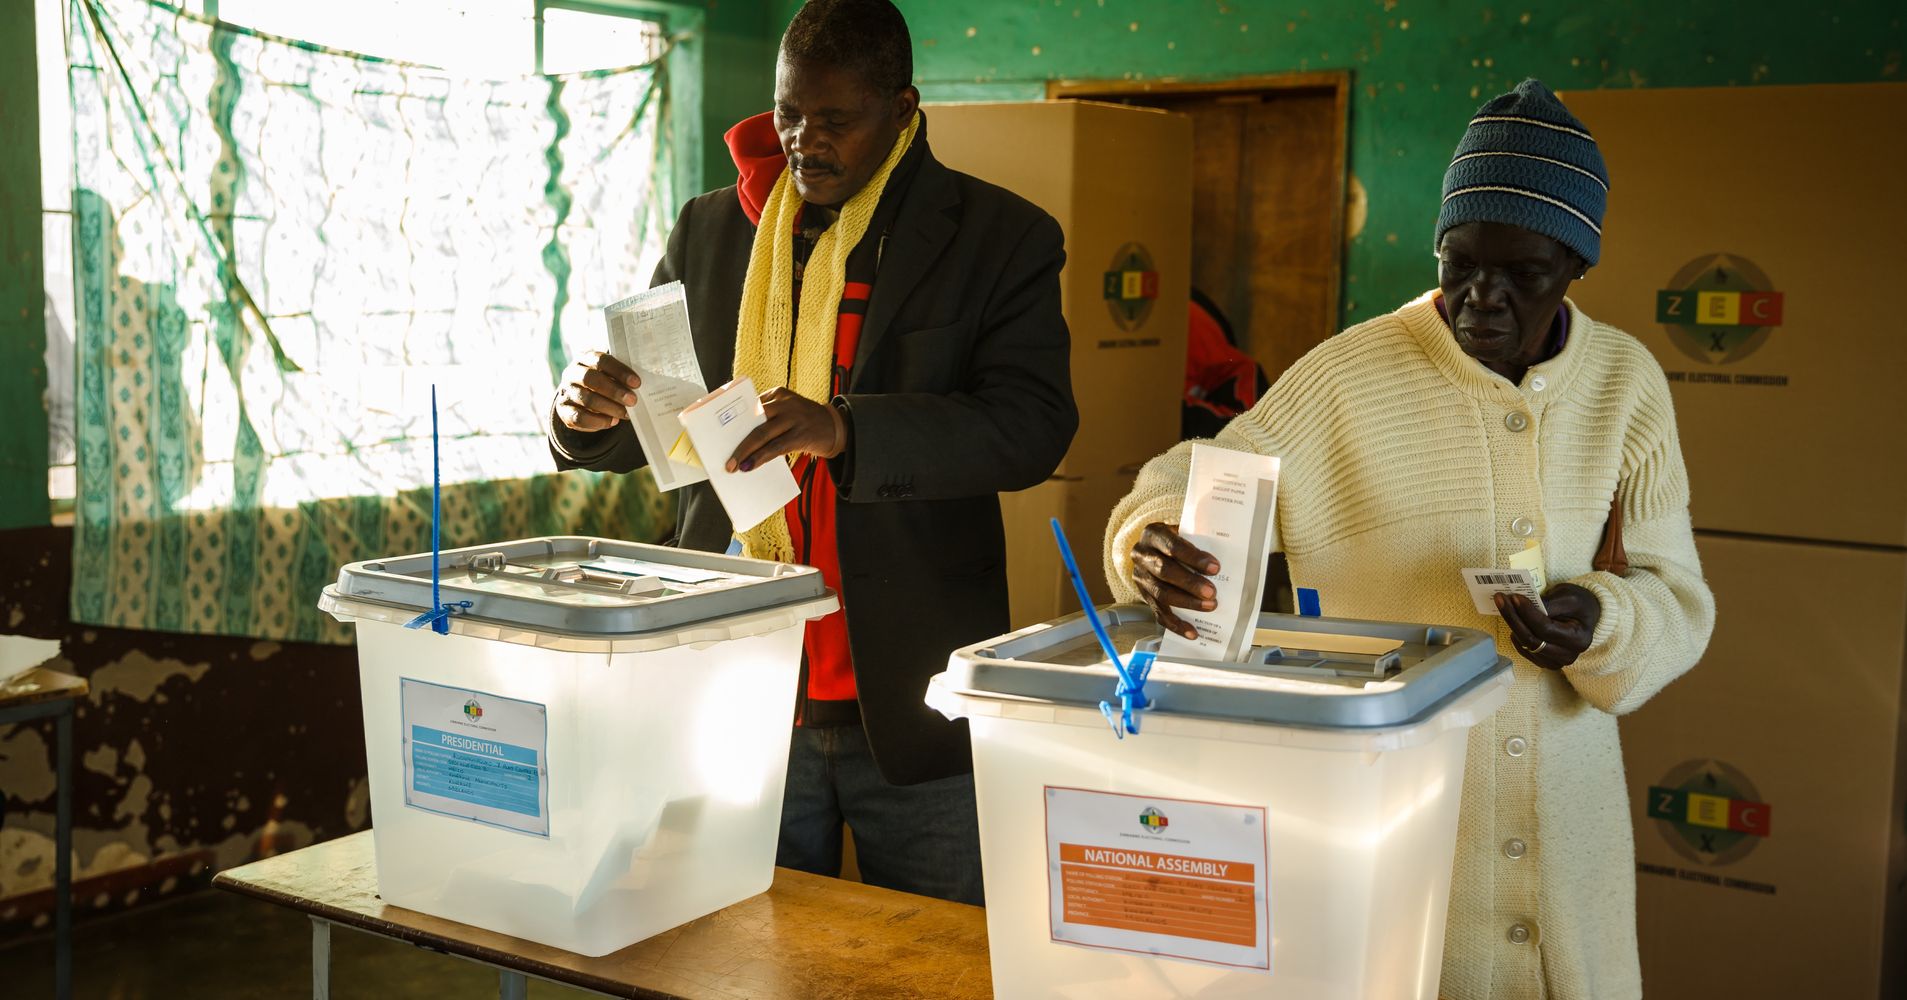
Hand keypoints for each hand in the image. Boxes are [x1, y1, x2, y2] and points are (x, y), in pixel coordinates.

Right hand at [554, 351, 640, 431]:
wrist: (579, 399)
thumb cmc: (602, 383)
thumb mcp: (610, 375)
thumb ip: (620, 378)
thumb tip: (638, 387)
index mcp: (585, 358)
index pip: (601, 360)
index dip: (620, 371)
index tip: (636, 383)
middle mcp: (572, 373)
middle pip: (591, 379)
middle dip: (614, 391)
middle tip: (632, 400)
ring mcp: (566, 391)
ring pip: (586, 399)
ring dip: (609, 408)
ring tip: (625, 414)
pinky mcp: (563, 410)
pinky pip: (579, 417)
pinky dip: (598, 421)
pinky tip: (612, 422)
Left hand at [726, 387, 845, 472]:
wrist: (837, 427)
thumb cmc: (805, 422)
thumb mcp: (787, 412)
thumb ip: (767, 420)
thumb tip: (740, 441)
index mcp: (778, 394)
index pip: (750, 406)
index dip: (732, 420)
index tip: (716, 431)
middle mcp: (785, 403)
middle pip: (754, 420)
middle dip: (737, 440)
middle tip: (725, 457)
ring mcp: (794, 417)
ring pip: (763, 435)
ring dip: (746, 452)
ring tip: (735, 466)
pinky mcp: (802, 434)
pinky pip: (776, 447)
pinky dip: (761, 457)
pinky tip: (750, 466)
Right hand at [1129, 522, 1219, 640]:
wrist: (1153, 548)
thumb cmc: (1175, 540)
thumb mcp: (1183, 531)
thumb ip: (1198, 541)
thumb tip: (1227, 557)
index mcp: (1153, 534)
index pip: (1172, 546)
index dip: (1193, 558)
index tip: (1215, 568)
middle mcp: (1142, 555)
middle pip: (1164, 571)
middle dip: (1190, 584)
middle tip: (1212, 592)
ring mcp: (1140, 577)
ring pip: (1161, 593)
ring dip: (1186, 603)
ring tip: (1209, 606)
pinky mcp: (1144, 596)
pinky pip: (1158, 613)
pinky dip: (1176, 624)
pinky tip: (1192, 631)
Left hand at [1495, 583, 1601, 668]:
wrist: (1585, 616)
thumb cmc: (1579, 604)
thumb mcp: (1569, 597)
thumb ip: (1550, 603)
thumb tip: (1525, 606)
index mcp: (1578, 639)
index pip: (1545, 628)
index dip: (1527, 613)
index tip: (1514, 597)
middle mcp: (1568, 655)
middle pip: (1532, 640)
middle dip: (1513, 618)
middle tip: (1501, 599)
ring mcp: (1556, 662)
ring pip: (1526, 646)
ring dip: (1512, 625)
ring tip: (1504, 606)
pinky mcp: (1545, 662)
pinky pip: (1524, 651)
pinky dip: (1515, 636)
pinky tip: (1513, 621)